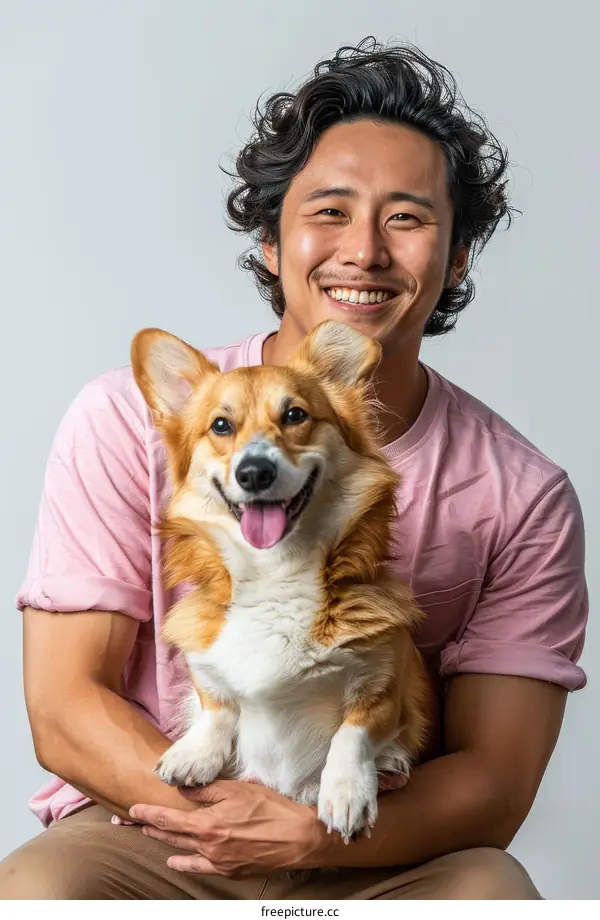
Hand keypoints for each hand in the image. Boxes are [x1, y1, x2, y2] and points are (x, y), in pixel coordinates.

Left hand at [130, 779, 325, 876]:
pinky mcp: (230, 870)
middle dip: (151, 828)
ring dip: (165, 843)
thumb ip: (208, 790)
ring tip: (151, 836)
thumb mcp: (238, 789)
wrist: (297, 838)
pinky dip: (185, 864)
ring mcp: (218, 861)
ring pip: (183, 851)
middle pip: (172, 836)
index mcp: (207, 823)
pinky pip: (200, 868)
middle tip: (135, 823)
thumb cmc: (270, 809)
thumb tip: (184, 787)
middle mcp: (208, 845)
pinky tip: (175, 861)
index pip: (169, 819)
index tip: (134, 810)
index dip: (149, 814)